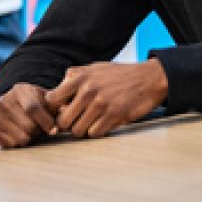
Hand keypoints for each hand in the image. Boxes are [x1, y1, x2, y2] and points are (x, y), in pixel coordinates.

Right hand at [0, 83, 57, 147]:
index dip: (46, 122)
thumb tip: (68, 112)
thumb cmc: (37, 102)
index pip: (33, 109)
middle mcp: (4, 100)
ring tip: (31, 129)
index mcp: (20, 90)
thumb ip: (59, 105)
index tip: (54, 129)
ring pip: (20, 138)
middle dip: (40, 130)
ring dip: (30, 137)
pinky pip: (10, 144)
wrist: (14, 103)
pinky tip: (20, 132)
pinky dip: (18, 141)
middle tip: (42, 128)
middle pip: (28, 126)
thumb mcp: (48, 99)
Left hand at [44, 60, 168, 139]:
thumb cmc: (120, 74)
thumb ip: (75, 76)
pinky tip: (105, 123)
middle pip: (63, 121)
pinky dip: (98, 131)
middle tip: (77, 122)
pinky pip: (95, 133)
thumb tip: (55, 91)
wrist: (149, 78)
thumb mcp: (95, 68)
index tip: (61, 112)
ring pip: (78, 130)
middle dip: (68, 124)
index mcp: (80, 78)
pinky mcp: (114, 115)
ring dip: (84, 130)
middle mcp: (88, 90)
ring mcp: (101, 103)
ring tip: (92, 122)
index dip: (53, 110)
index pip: (52, 100)